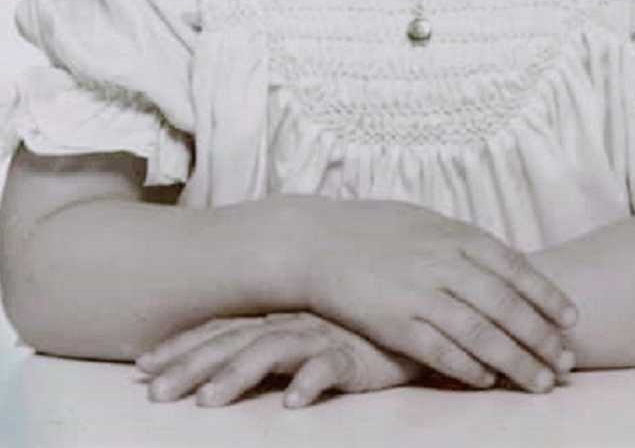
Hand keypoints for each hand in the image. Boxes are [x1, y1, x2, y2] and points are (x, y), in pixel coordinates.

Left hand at [138, 313, 422, 408]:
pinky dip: (311, 381)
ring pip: (272, 352)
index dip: (180, 346)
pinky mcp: (357, 354)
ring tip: (209, 402)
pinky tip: (294, 402)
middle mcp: (291, 321)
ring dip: (238, 376)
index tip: (142, 366)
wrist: (409, 316)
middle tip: (155, 392)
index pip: (218, 329)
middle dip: (191, 366)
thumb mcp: (301, 329)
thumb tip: (212, 361)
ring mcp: (322, 335)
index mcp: (274, 316)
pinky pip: (331, 367)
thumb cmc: (350, 327)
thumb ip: (263, 339)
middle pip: (232, 342)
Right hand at [299, 199, 576, 392]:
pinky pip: (440, 350)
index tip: (572, 319)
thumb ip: (463, 242)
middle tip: (567, 362)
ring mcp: (420, 292)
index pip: (515, 268)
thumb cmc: (374, 228)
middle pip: (507, 305)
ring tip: (541, 382)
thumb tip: (502, 259)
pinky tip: (488, 380)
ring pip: (481, 333)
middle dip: (542, 336)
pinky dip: (468, 367)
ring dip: (517, 361)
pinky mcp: (395, 321)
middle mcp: (444, 262)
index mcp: (455, 234)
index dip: (547, 295)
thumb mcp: (426, 221)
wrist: (318, 240)